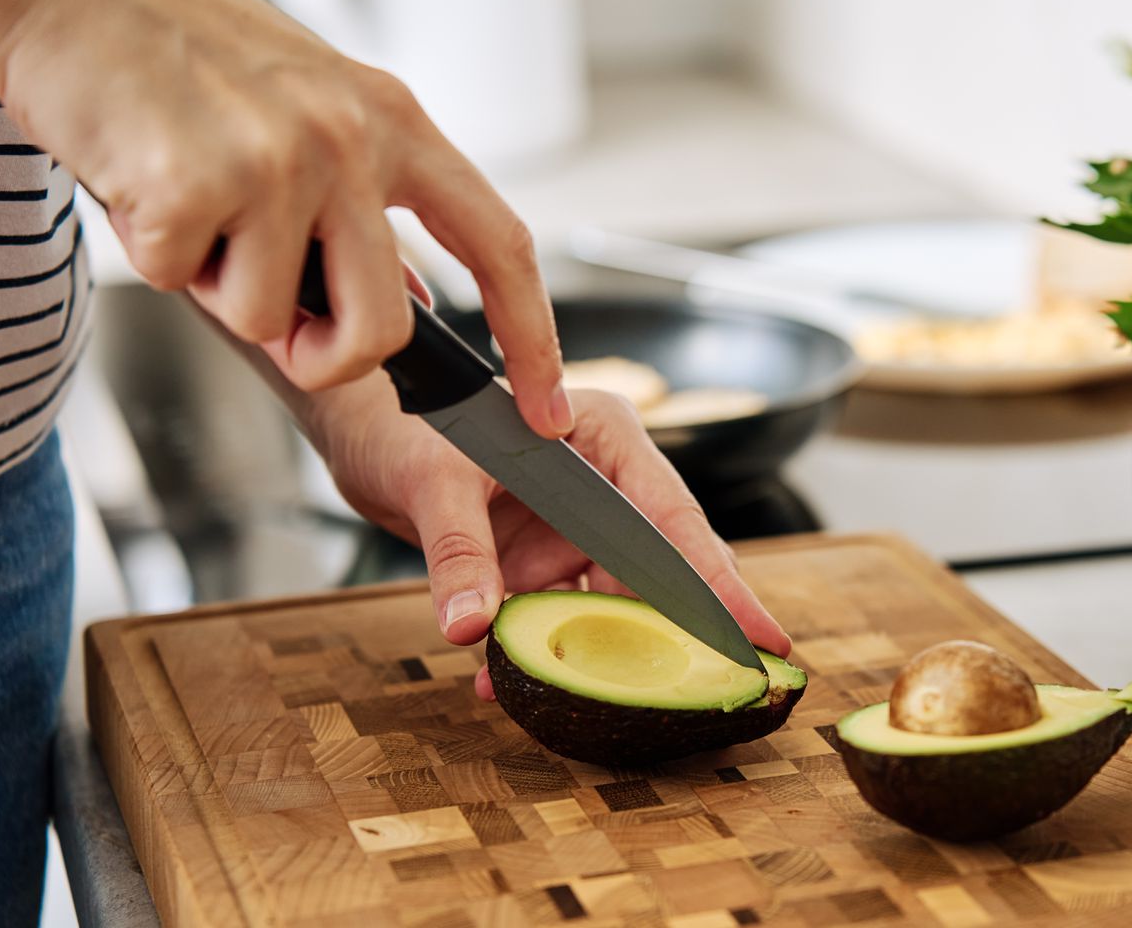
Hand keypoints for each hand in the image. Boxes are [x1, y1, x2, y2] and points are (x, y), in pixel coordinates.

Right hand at [0, 0, 569, 435]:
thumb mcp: (319, 115)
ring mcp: (277, 160)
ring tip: (194, 200)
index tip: (545, 403)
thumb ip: (368, 210)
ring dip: (222, 285)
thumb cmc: (193, 56)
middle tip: (281, 319)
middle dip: (329, 355)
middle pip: (387, 327)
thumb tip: (411, 307)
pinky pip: (183, 284)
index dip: (533, 337)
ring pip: (273, 319)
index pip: (501, 245)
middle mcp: (351, 139)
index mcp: (396, 124)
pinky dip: (156, 255)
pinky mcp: (194, 182)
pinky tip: (147, 183)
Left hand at [302, 378, 791, 699]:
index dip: (720, 586)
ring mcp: (575, 527)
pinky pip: (556, 619)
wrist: (367, 435)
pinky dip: (535, 655)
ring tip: (584, 705)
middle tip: (721, 691)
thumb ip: (458, 551)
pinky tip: (498, 685)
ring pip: (609, 606)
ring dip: (590, 656)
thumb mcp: (435, 481)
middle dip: (673, 635)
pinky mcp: (542, 561)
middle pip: (657, 571)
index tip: (764, 638)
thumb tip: (470, 629)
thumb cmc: (411, 426)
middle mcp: (604, 483)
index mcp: (605, 436)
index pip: (675, 520)